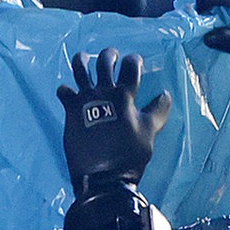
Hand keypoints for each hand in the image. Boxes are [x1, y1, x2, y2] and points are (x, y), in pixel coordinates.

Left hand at [57, 48, 172, 192]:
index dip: (134, 60)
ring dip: (81, 61)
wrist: (102, 175)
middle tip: (111, 54)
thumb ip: (158, 110)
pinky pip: (64, 93)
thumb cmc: (129, 153)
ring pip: (80, 71)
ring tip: (82, 57)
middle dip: (109, 55)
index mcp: (125, 95)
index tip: (134, 60)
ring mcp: (84, 100)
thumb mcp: (150, 131)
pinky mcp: (69, 111)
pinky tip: (66, 91)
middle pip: (105, 63)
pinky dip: (65, 90)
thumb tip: (165, 94)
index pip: (131, 67)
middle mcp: (103, 92)